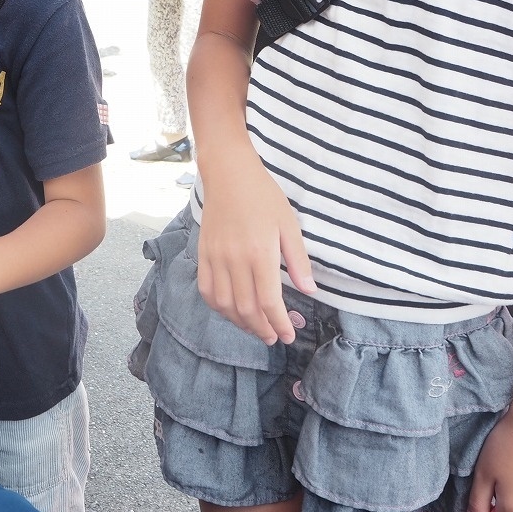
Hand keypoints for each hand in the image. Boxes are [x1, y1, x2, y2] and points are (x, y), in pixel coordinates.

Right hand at [196, 162, 314, 344]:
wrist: (229, 173)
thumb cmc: (263, 196)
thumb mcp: (289, 224)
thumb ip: (298, 260)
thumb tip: (309, 291)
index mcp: (260, 252)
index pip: (269, 301)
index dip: (279, 324)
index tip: (288, 336)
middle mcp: (235, 259)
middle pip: (246, 308)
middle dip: (261, 329)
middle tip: (272, 338)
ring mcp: (215, 257)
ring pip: (224, 304)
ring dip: (240, 322)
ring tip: (254, 328)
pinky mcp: (203, 253)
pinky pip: (206, 289)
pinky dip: (218, 307)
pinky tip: (230, 311)